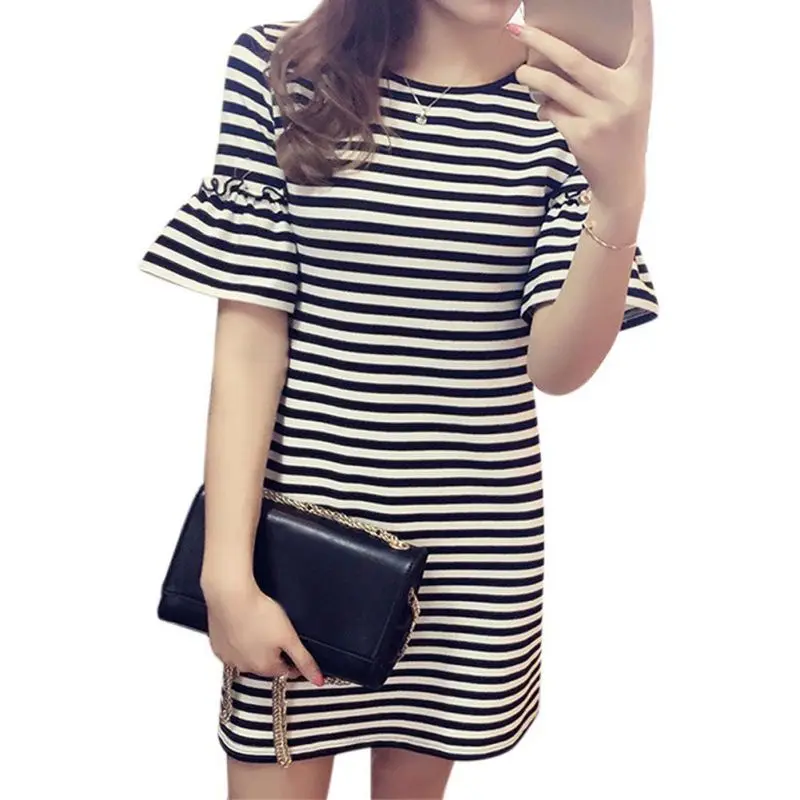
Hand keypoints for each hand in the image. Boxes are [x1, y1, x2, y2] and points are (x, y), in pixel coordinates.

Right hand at [203, 579, 324, 685]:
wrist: (230, 596)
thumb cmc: (259, 613)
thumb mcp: (289, 637)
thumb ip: (304, 660)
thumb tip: (318, 680)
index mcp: (264, 667)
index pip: (285, 671)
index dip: (294, 661)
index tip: (296, 650)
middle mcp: (244, 666)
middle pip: (266, 664)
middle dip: (274, 653)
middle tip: (278, 633)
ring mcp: (228, 656)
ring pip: (247, 656)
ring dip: (255, 647)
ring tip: (260, 627)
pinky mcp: (216, 644)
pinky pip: (231, 647)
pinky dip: (238, 640)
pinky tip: (243, 626)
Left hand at [509, 0, 653, 207]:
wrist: (621, 181)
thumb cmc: (620, 132)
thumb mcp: (626, 100)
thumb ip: (609, 75)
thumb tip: (560, 50)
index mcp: (640, 80)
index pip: (642, 36)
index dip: (639, 10)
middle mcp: (623, 95)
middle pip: (573, 60)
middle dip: (541, 41)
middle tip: (516, 28)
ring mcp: (602, 116)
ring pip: (554, 87)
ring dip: (531, 77)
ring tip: (521, 72)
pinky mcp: (583, 136)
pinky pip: (552, 112)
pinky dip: (543, 108)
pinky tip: (543, 110)